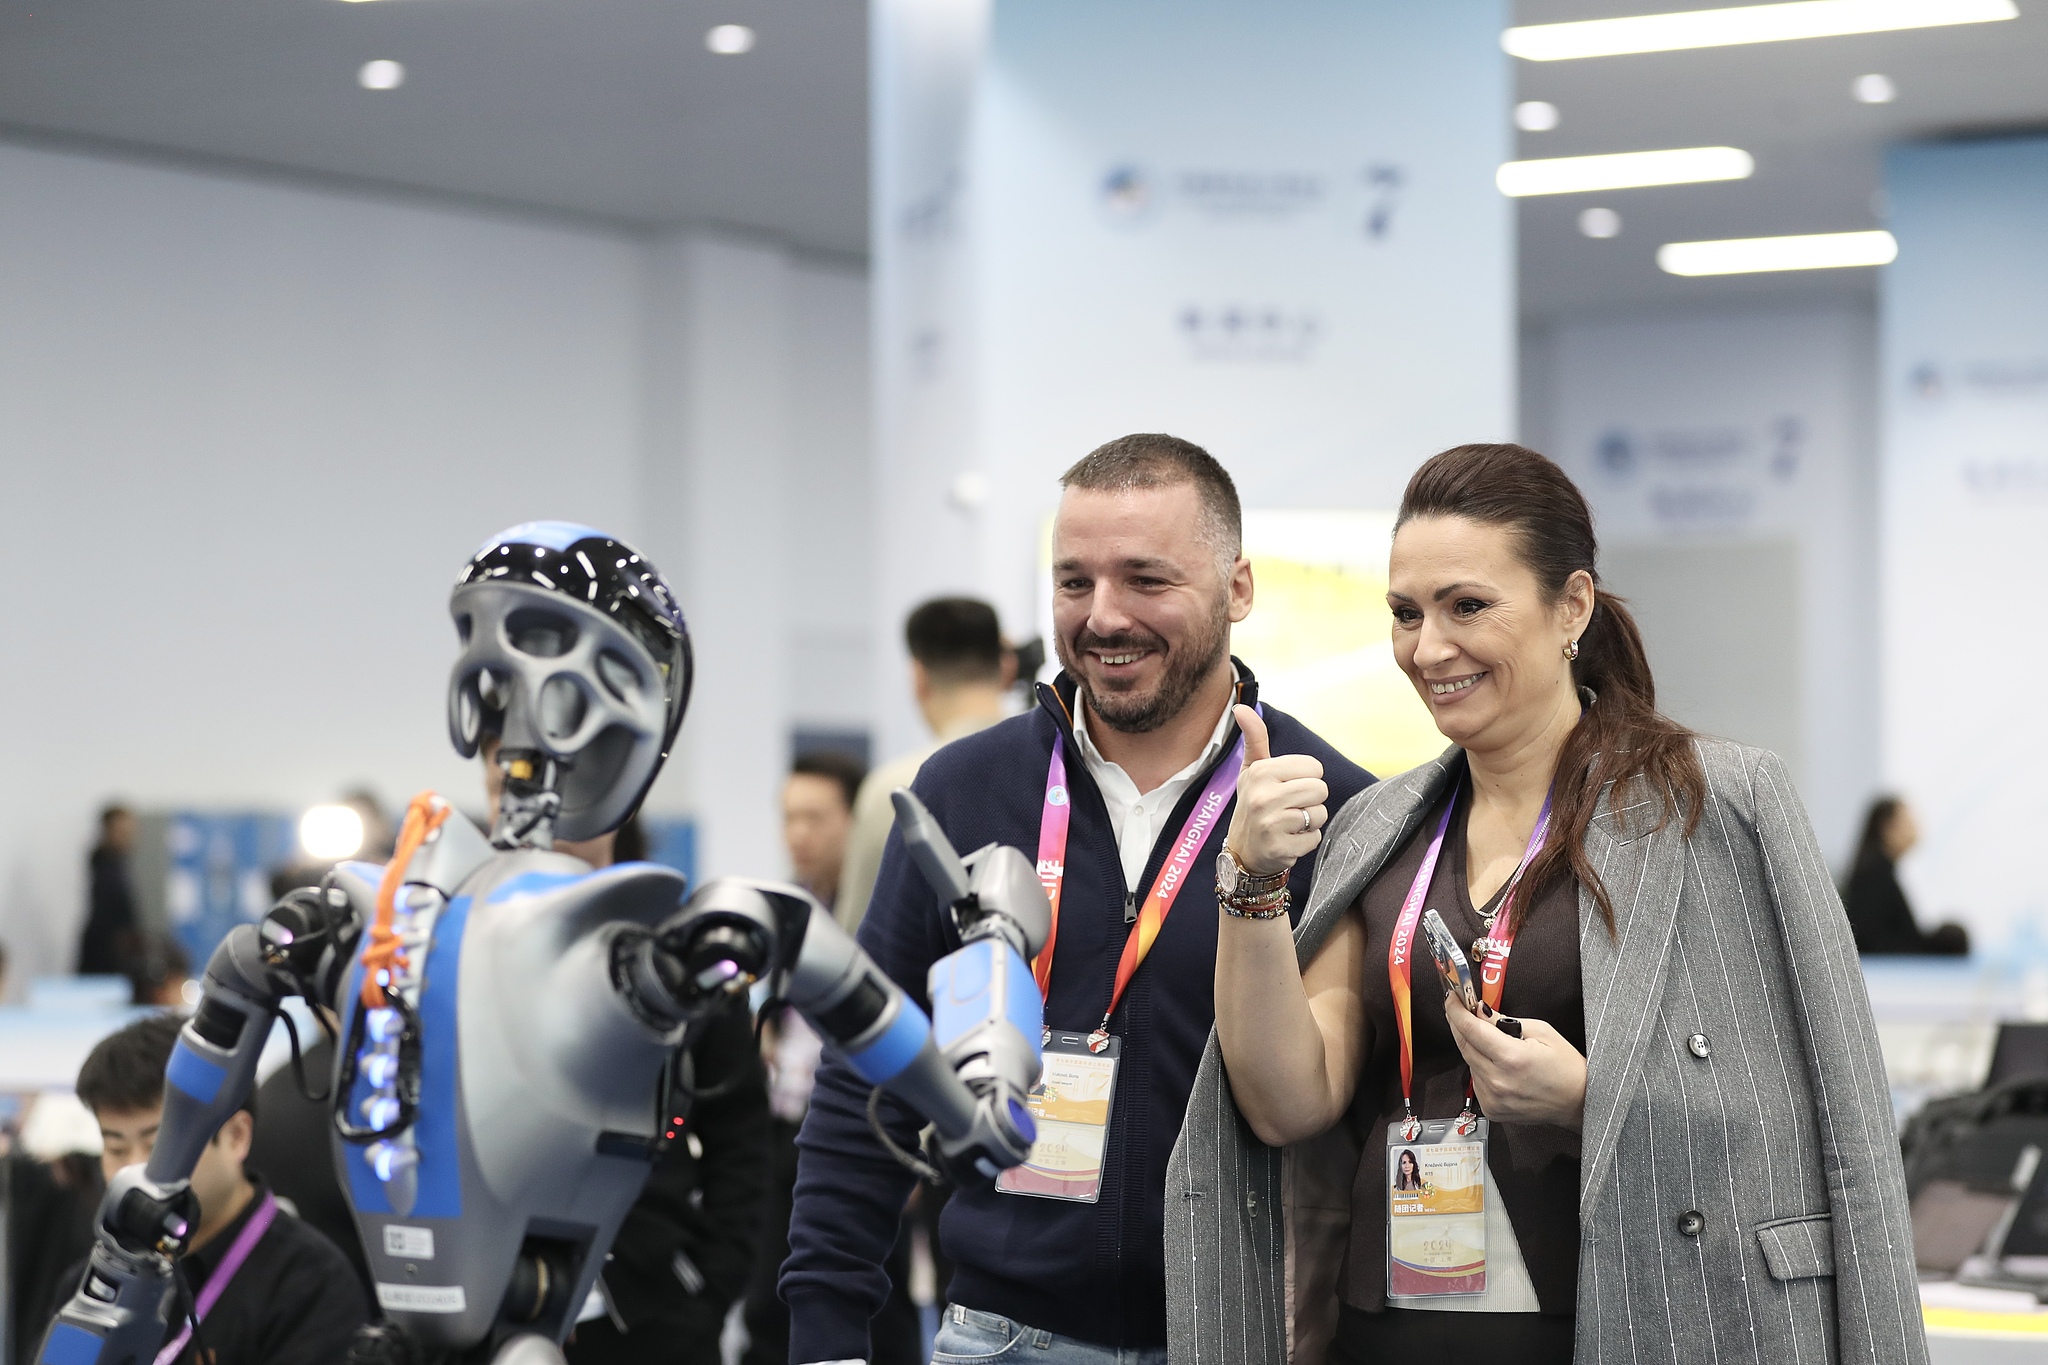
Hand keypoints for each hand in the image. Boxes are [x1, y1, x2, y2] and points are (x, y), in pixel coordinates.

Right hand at [1223, 705, 1328, 876]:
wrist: (1242, 852)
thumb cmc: (1253, 804)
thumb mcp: (1252, 770)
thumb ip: (1254, 738)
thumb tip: (1241, 707)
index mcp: (1261, 771)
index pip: (1314, 767)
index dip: (1306, 778)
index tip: (1286, 787)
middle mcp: (1263, 795)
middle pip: (1320, 790)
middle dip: (1310, 800)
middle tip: (1288, 808)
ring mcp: (1271, 823)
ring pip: (1320, 813)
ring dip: (1309, 821)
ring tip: (1288, 823)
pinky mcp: (1280, 847)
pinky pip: (1315, 838)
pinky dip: (1305, 841)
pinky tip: (1287, 840)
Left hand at [1443, 994, 1585, 1130]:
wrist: (1578, 1102)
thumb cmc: (1566, 1067)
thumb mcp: (1541, 1031)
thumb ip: (1504, 1021)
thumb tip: (1478, 1011)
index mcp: (1511, 1059)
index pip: (1470, 1029)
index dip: (1456, 1010)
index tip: (1452, 997)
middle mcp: (1497, 1081)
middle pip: (1464, 1045)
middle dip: (1460, 1023)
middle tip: (1462, 1008)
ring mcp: (1493, 1099)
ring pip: (1468, 1061)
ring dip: (1472, 1046)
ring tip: (1491, 1040)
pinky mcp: (1491, 1109)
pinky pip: (1476, 1079)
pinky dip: (1480, 1066)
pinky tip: (1497, 1063)